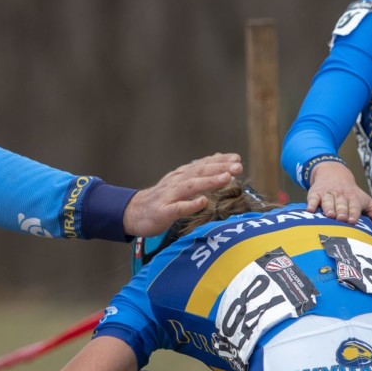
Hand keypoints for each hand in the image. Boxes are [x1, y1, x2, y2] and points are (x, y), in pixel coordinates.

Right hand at [123, 153, 242, 236]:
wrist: (133, 212)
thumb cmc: (161, 199)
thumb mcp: (180, 182)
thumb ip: (198, 171)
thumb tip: (218, 158)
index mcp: (181, 175)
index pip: (202, 164)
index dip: (220, 161)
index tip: (237, 158)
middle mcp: (176, 182)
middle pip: (199, 172)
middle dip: (219, 168)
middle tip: (238, 166)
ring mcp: (169, 196)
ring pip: (191, 186)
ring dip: (209, 181)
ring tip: (226, 178)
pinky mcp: (163, 212)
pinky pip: (178, 208)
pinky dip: (190, 204)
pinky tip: (203, 202)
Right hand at [307, 160, 371, 229]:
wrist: (334, 173)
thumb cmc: (352, 194)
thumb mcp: (366, 201)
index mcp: (354, 198)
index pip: (354, 206)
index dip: (353, 213)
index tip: (352, 221)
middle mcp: (341, 195)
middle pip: (341, 205)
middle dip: (341, 211)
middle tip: (341, 219)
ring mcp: (327, 194)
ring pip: (328, 201)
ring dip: (328, 208)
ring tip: (329, 215)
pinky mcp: (315, 193)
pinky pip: (313, 198)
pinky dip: (311, 204)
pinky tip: (310, 210)